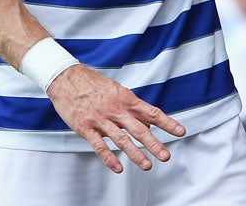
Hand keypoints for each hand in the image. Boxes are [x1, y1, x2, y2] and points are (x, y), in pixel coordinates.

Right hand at [45, 64, 185, 172]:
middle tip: (166, 156)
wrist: (65, 77)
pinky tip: (118, 167)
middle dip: (153, 143)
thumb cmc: (93, 83)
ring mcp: (100, 119)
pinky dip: (109, 157)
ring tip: (147, 165)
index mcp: (125, 98)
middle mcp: (115, 109)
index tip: (180, 131)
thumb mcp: (116, 90)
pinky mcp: (85, 127)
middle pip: (138, 128)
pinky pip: (99, 146)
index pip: (150, 112)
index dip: (166, 122)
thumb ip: (132, 107)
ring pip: (120, 139)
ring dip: (135, 153)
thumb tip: (149, 123)